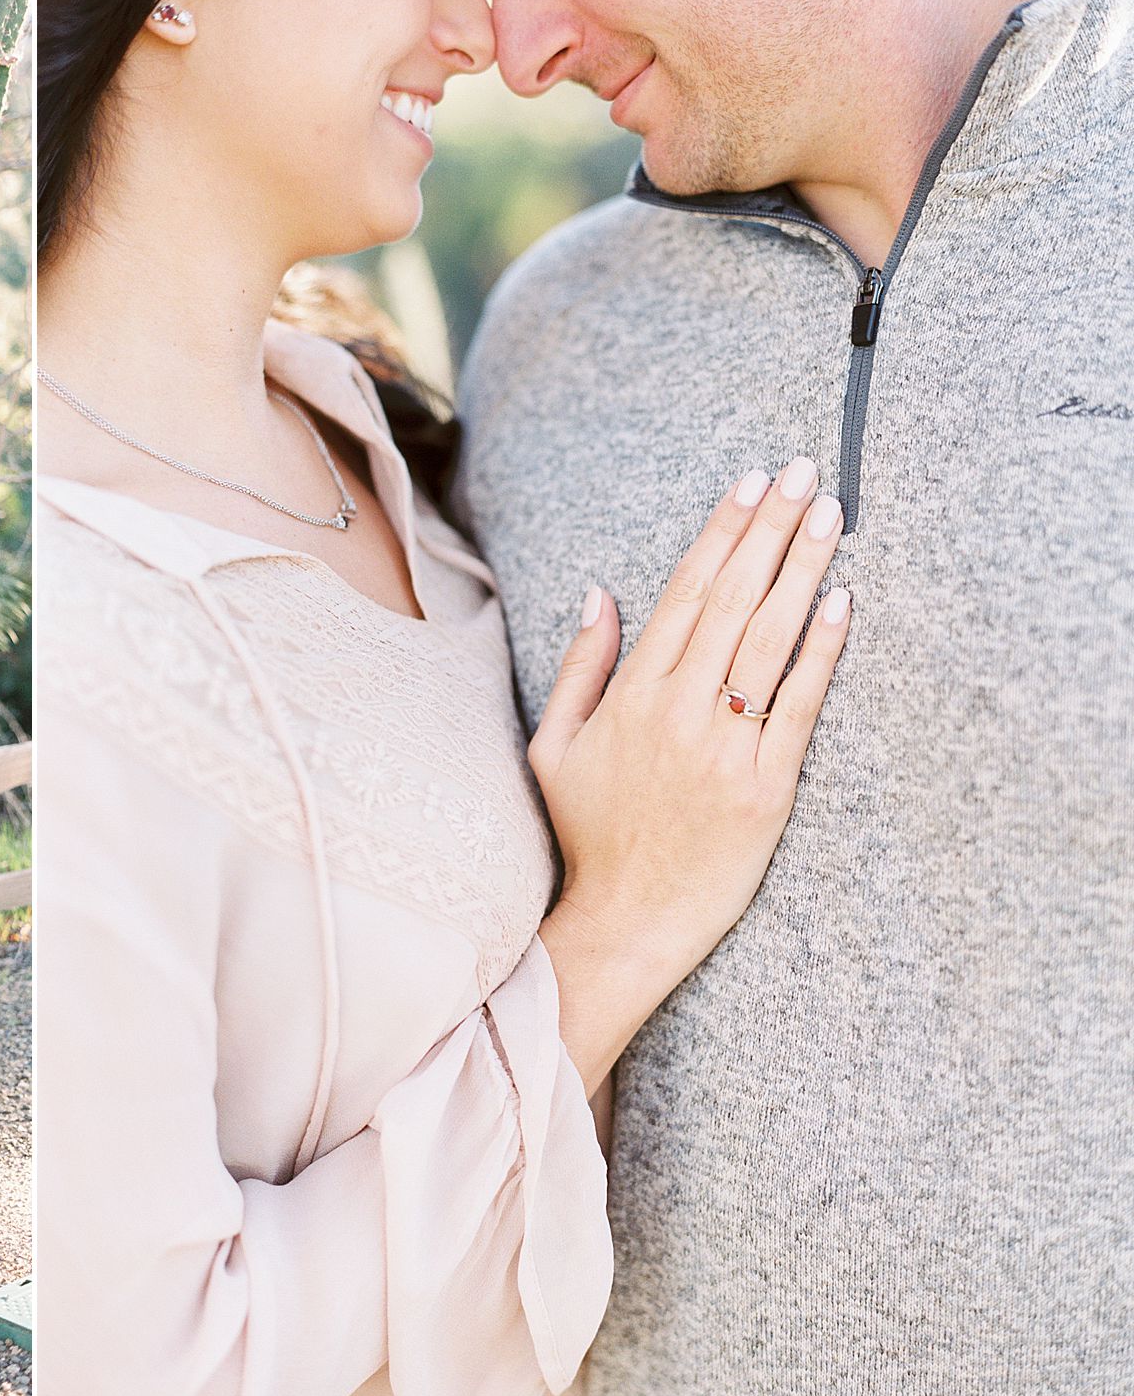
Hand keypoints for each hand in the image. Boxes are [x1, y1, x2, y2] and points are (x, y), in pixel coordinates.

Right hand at [528, 458, 850, 1089]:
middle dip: (771, 529)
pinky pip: (800, 708)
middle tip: (804, 470)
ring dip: (803, 569)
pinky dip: (822, 652)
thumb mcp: (552, 748)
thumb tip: (600, 594)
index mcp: (629, 698)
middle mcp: (677, 713)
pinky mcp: (767, 791)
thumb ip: (581, 668)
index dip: (720, 533)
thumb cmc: (583, 838)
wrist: (620, 924)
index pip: (684, 593)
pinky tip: (842, 601)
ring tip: (831, 512)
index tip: (749, 483)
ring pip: (769, 641)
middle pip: (733, 601)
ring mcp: (725, 751)